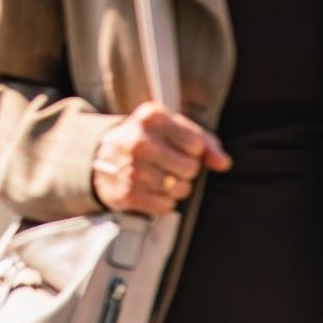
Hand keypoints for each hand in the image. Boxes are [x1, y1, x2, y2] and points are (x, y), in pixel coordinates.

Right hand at [90, 101, 231, 216]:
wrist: (99, 156)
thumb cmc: (147, 139)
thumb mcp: (172, 128)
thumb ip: (205, 141)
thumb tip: (223, 163)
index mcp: (151, 117)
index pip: (196, 143)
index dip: (193, 149)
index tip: (179, 146)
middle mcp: (139, 141)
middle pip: (190, 168)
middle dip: (186, 170)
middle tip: (170, 164)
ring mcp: (131, 169)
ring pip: (181, 189)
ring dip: (176, 187)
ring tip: (159, 176)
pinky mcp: (127, 194)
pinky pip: (166, 206)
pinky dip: (164, 201)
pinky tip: (151, 189)